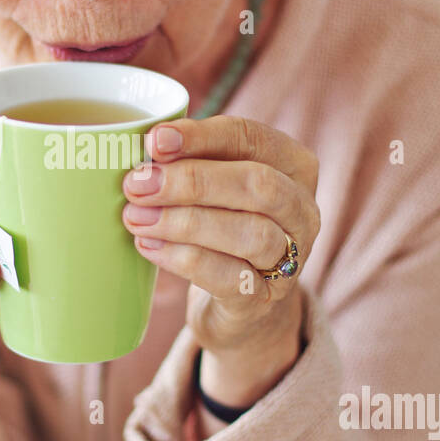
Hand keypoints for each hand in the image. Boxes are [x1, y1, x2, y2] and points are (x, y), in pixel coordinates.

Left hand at [121, 115, 318, 356]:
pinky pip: (229, 277)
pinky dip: (184, 259)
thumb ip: (190, 162)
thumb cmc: (222, 225)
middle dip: (192, 181)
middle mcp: (302, 208)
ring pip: (249, 233)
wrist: (242, 303)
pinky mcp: (267, 298)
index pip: (251, 138)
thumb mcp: (214, 187)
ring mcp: (292, 257)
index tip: (154, 141)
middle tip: (138, 184)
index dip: (202, 137)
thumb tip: (148, 151)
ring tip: (137, 218)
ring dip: (185, 222)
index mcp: (293, 164)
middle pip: (256, 184)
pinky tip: (149, 246)